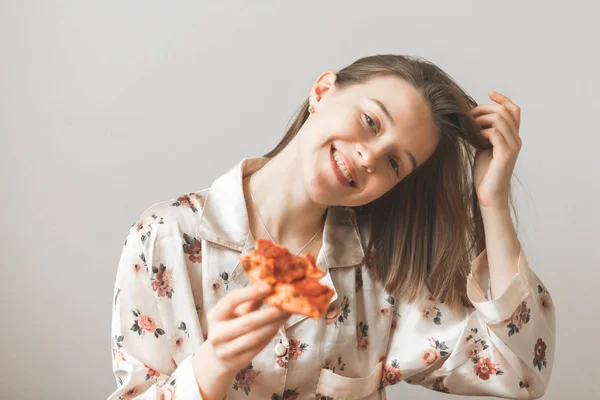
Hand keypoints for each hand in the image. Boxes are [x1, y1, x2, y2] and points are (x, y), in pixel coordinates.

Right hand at [202, 282, 290, 373]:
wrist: (217, 357)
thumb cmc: (229, 327)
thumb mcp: (234, 312)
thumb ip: (250, 300)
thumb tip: (270, 284)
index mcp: (214, 316)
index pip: (231, 300)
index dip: (250, 292)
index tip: (269, 286)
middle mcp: (217, 334)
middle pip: (248, 322)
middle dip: (270, 312)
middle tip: (287, 304)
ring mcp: (226, 350)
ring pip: (255, 336)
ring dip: (274, 325)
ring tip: (287, 315)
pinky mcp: (237, 362)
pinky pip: (258, 347)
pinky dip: (271, 335)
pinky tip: (278, 326)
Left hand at [470, 91, 521, 208]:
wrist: (489, 195)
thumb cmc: (485, 173)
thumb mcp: (483, 148)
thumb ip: (484, 133)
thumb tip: (473, 119)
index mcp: (512, 137)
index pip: (514, 110)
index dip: (503, 99)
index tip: (489, 93)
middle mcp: (516, 140)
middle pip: (505, 111)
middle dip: (485, 109)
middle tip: (469, 115)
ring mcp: (512, 147)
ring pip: (500, 120)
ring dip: (482, 119)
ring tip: (470, 128)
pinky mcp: (505, 155)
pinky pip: (495, 134)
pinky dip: (482, 132)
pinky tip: (474, 138)